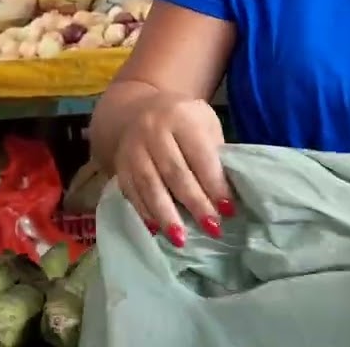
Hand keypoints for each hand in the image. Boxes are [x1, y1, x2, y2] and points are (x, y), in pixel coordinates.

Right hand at [113, 97, 233, 246]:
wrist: (138, 110)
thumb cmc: (184, 122)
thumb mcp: (205, 124)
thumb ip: (214, 153)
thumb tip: (227, 195)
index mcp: (181, 118)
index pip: (200, 156)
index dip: (215, 185)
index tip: (229, 210)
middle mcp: (153, 131)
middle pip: (176, 173)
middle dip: (195, 204)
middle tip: (212, 229)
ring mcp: (133, 149)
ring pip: (150, 186)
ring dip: (166, 216)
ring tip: (181, 240)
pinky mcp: (120, 165)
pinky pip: (132, 192)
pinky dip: (145, 213)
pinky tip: (157, 230)